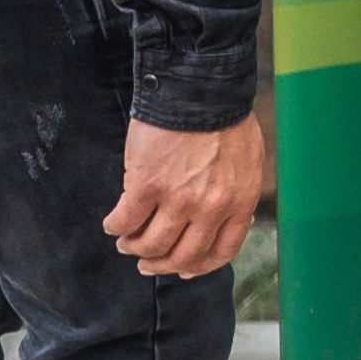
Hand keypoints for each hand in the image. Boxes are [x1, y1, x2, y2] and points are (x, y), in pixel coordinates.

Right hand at [107, 106, 271, 279]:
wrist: (200, 89)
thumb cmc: (225, 119)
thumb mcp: (247, 162)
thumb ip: (235, 194)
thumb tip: (223, 218)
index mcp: (239, 203)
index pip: (220, 253)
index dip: (197, 268)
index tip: (181, 269)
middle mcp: (211, 208)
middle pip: (182, 257)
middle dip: (160, 264)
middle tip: (146, 263)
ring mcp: (178, 199)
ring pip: (151, 245)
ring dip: (134, 248)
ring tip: (126, 242)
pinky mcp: (147, 186)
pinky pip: (125, 220)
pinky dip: (116, 227)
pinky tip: (112, 224)